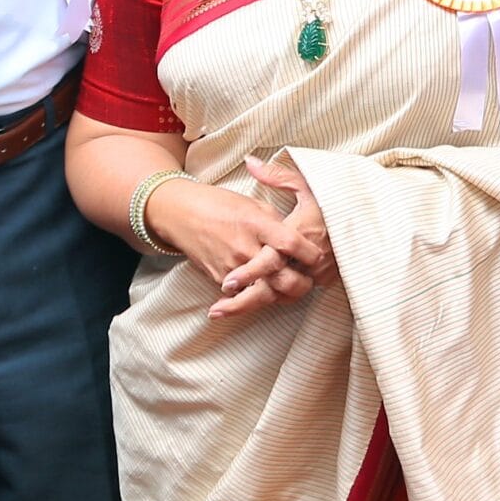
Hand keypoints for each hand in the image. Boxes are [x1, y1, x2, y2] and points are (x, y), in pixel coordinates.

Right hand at [142, 164, 329, 321]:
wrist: (180, 213)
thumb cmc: (218, 204)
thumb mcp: (252, 204)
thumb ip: (275, 224)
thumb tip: (297, 239)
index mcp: (255, 223)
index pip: (290, 243)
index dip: (309, 253)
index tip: (319, 256)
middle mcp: (244, 247)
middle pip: (281, 277)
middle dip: (301, 284)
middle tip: (310, 281)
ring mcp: (231, 267)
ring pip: (265, 294)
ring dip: (283, 296)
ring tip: (293, 291)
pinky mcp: (219, 279)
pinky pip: (244, 296)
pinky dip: (259, 297)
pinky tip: (271, 294)